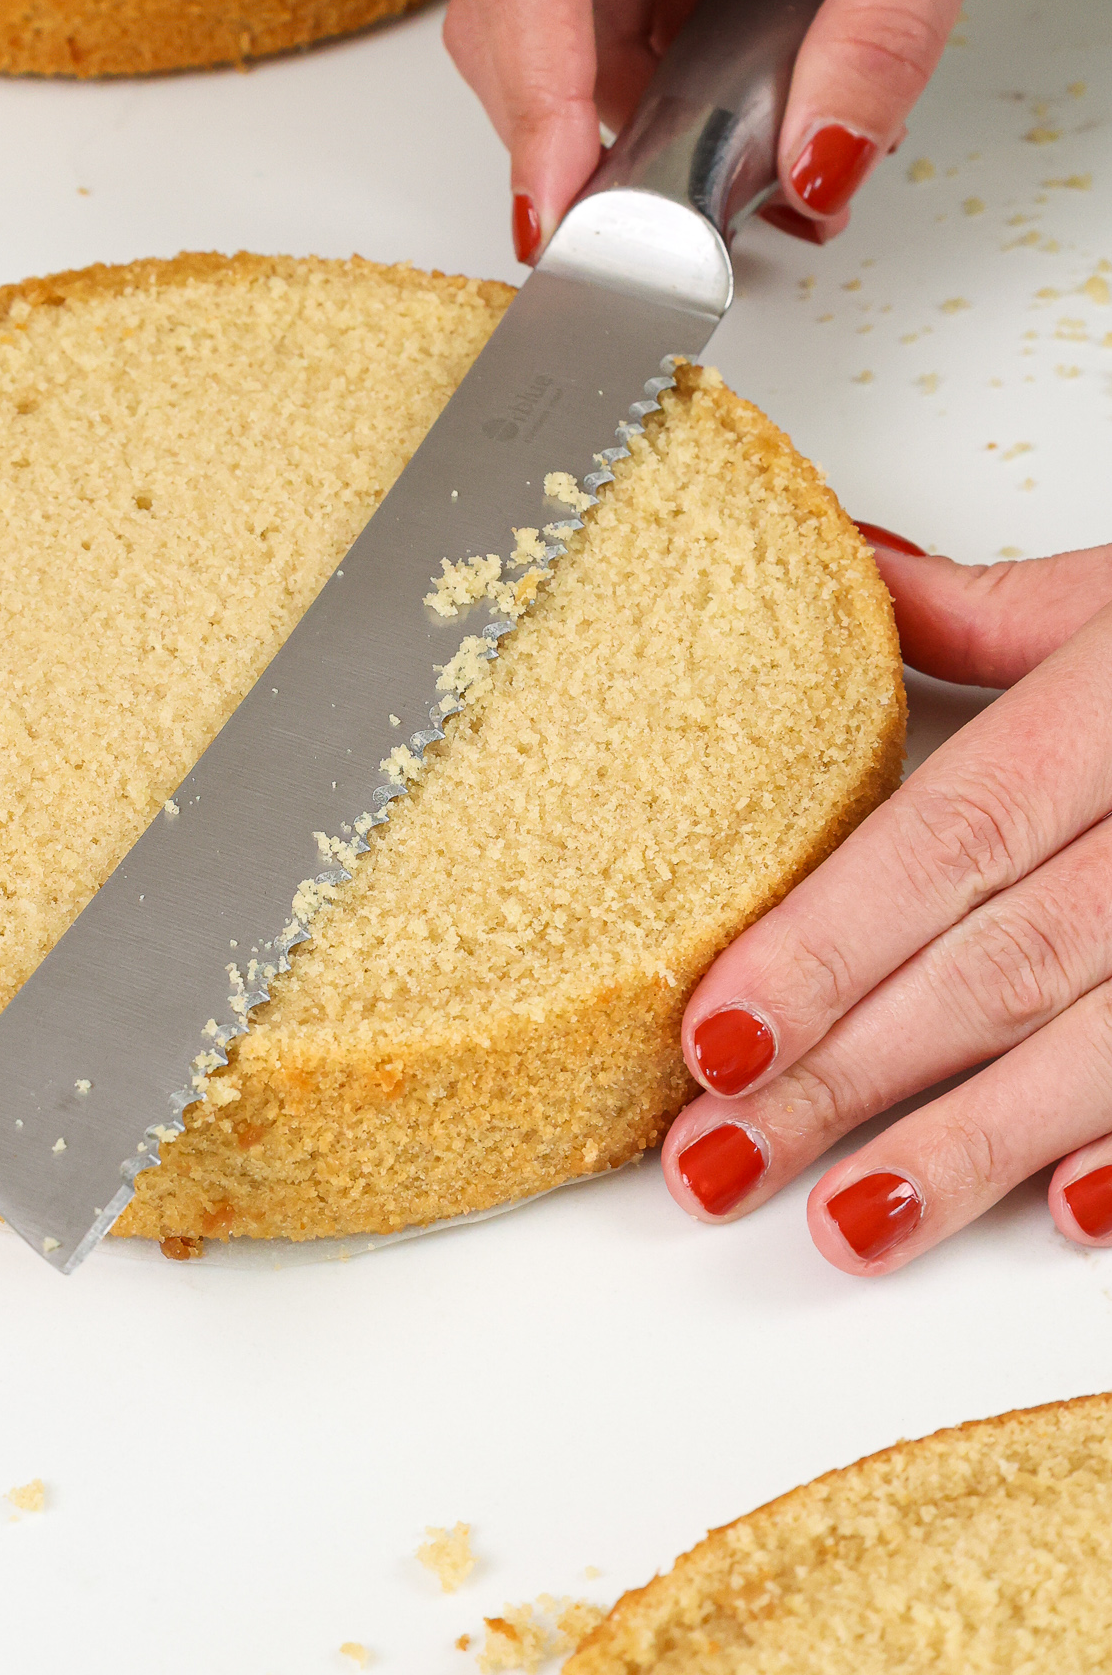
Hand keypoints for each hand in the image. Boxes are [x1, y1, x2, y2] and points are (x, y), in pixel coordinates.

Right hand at [445, 0, 1111, 261]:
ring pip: (555, 13)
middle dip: (568, 119)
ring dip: (624, 102)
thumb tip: (816, 163)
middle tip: (645, 218)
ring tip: (722, 158)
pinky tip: (724, 99)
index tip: (561, 208)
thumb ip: (885, 31)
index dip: (534, 101)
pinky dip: (658, 69)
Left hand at [661, 534, 1111, 1272]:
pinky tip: (1055, 1210)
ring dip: (970, 1146)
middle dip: (850, 1072)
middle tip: (720, 1157)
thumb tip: (845, 568)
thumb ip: (977, 610)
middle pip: (1003, 962)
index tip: (717, 1030)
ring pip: (1106, 1043)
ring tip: (846, 1222)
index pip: (953, 839)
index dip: (829, 942)